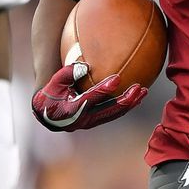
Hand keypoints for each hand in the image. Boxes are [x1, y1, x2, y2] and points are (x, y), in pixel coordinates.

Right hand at [31, 62, 146, 131]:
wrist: (45, 113)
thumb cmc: (50, 93)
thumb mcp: (54, 81)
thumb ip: (68, 72)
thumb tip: (86, 66)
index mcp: (71, 110)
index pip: (90, 99)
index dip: (104, 89)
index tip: (117, 78)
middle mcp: (82, 120)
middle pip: (108, 111)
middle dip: (125, 100)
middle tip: (139, 88)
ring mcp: (90, 123)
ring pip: (114, 114)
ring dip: (130, 104)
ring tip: (143, 91)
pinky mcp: (95, 122)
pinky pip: (113, 114)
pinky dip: (124, 106)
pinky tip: (136, 96)